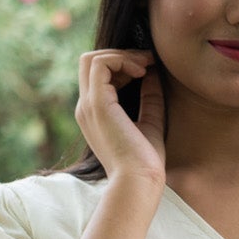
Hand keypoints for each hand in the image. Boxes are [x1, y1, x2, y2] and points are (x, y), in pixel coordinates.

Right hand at [75, 48, 165, 187]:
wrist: (139, 183)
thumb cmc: (145, 162)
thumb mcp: (150, 121)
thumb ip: (149, 97)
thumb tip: (152, 72)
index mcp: (94, 115)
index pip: (97, 76)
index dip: (122, 65)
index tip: (147, 69)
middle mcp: (86, 108)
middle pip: (90, 62)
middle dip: (120, 55)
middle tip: (147, 63)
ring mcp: (88, 105)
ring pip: (92, 59)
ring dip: (121, 55)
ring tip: (145, 65)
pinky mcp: (97, 104)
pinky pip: (101, 64)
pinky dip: (122, 60)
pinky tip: (142, 72)